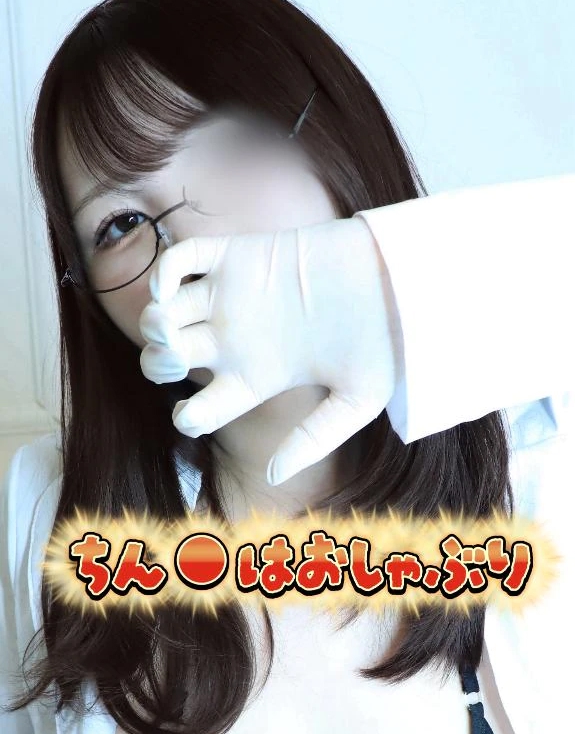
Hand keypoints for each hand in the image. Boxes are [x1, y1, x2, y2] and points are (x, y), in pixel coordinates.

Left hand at [139, 215, 401, 486]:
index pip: (200, 408)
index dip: (185, 418)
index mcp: (256, 380)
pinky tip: (169, 289)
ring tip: (171, 329)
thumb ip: (313, 439)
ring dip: (152, 324)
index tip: (192, 414)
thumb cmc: (384, 342)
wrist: (397, 279)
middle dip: (156, 364)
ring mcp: (232, 298)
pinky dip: (162, 272)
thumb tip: (272, 476)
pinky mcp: (236, 256)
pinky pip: (179, 259)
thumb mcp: (357, 402)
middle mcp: (236, 342)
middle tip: (175, 362)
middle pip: (166, 359)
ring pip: (162, 312)